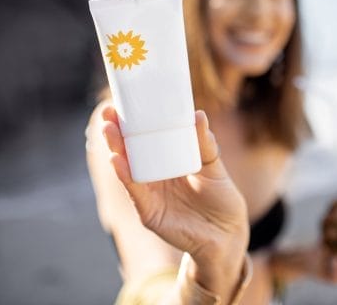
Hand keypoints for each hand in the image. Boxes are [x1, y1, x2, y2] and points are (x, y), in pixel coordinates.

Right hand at [101, 105, 248, 287]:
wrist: (228, 233)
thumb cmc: (221, 198)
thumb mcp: (214, 165)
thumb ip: (205, 144)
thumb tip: (197, 114)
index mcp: (168, 161)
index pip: (146, 138)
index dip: (133, 122)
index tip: (123, 102)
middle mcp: (154, 176)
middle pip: (130, 151)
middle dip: (116, 131)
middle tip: (108, 112)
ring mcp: (150, 194)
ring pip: (127, 169)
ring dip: (115, 149)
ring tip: (108, 129)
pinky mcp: (150, 212)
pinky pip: (135, 192)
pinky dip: (125, 175)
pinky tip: (117, 160)